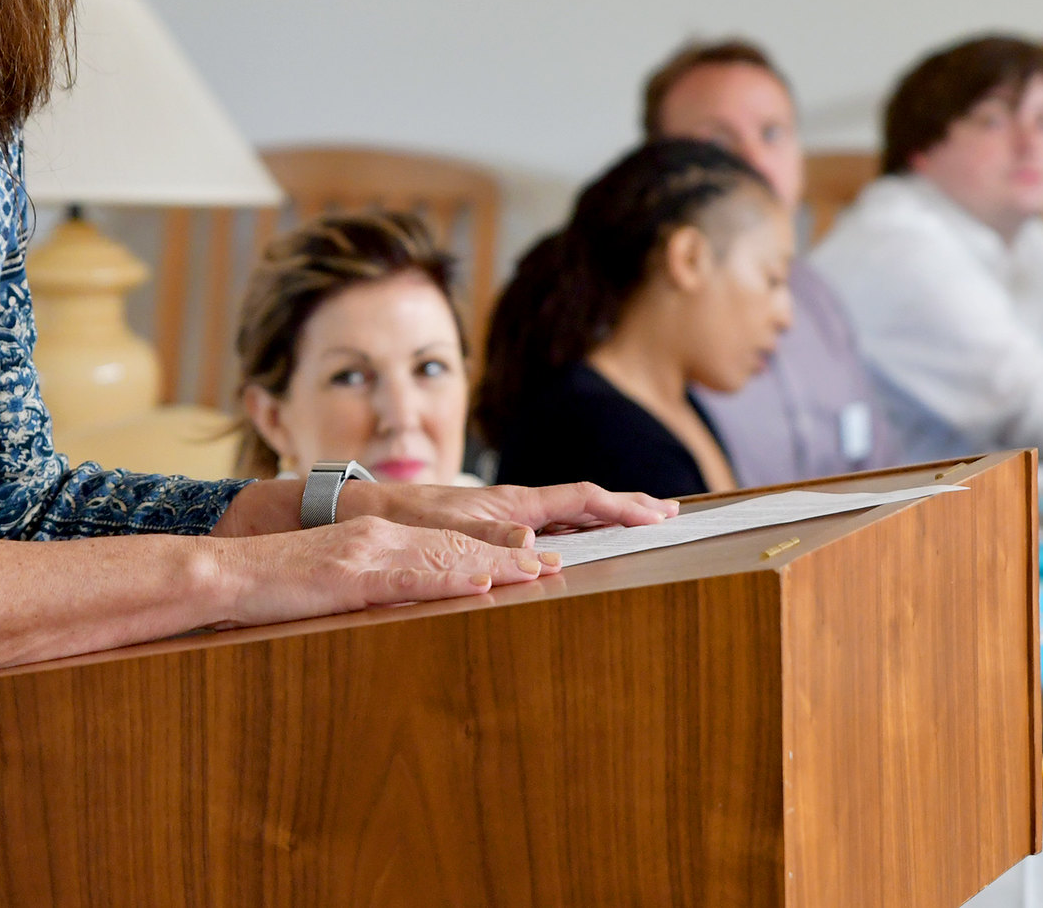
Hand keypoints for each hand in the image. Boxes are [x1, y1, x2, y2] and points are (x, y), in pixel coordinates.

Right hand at [208, 515, 563, 628]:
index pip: (439, 544)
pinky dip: (449, 581)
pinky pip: (409, 579)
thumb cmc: (270, 585)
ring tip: (533, 571)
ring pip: (442, 557)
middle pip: (452, 546)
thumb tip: (396, 605)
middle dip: (503, 556)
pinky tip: (478, 584)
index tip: (526, 561)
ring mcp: (364, 554)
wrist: (226, 572)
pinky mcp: (350, 576)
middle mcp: (375, 538)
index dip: (486, 552)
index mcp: (371, 540)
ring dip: (492, 566)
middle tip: (550, 564)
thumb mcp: (327, 580)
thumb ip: (364, 585)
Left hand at [340, 480, 678, 548]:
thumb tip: (533, 543)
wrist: (375, 509)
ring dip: (607, 517)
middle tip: (667, 513)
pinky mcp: (496, 524)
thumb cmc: (409, 518)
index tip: (657, 514)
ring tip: (640, 522)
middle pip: (585, 502)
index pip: (581, 499)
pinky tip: (587, 540)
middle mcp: (517, 504)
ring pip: (571, 514)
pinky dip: (579, 530)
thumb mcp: (448, 531)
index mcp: (514, 502)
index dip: (621, 506)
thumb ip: (489, 537)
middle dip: (627, 506)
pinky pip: (550, 526)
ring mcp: (509, 513)